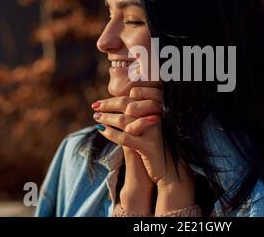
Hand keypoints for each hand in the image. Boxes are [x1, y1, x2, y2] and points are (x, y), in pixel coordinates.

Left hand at [92, 89, 160, 213]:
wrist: (168, 170)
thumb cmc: (154, 146)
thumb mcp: (146, 127)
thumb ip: (137, 113)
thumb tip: (117, 102)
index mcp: (158, 108)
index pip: (136, 93)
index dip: (117, 97)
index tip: (104, 101)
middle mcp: (158, 117)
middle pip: (128, 104)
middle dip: (109, 104)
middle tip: (94, 106)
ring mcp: (154, 131)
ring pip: (124, 120)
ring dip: (107, 117)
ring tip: (96, 118)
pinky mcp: (149, 147)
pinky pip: (125, 138)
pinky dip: (111, 133)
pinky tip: (101, 130)